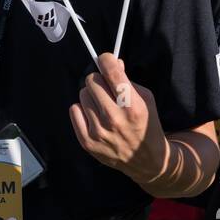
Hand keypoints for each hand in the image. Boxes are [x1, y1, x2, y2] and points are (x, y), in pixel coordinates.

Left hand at [69, 53, 167, 182]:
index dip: (106, 60)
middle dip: (99, 79)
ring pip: (82, 94)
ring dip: (92, 96)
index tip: (105, 60)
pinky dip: (82, 109)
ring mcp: (98, 131)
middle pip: (91, 80)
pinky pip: (74, 109)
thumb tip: (111, 62)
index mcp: (132, 105)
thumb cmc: (146, 124)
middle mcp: (114, 118)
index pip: (111, 71)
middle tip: (106, 88)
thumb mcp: (145, 98)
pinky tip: (94, 116)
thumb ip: (127, 79)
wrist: (145, 159)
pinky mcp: (87, 142)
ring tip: (103, 106)